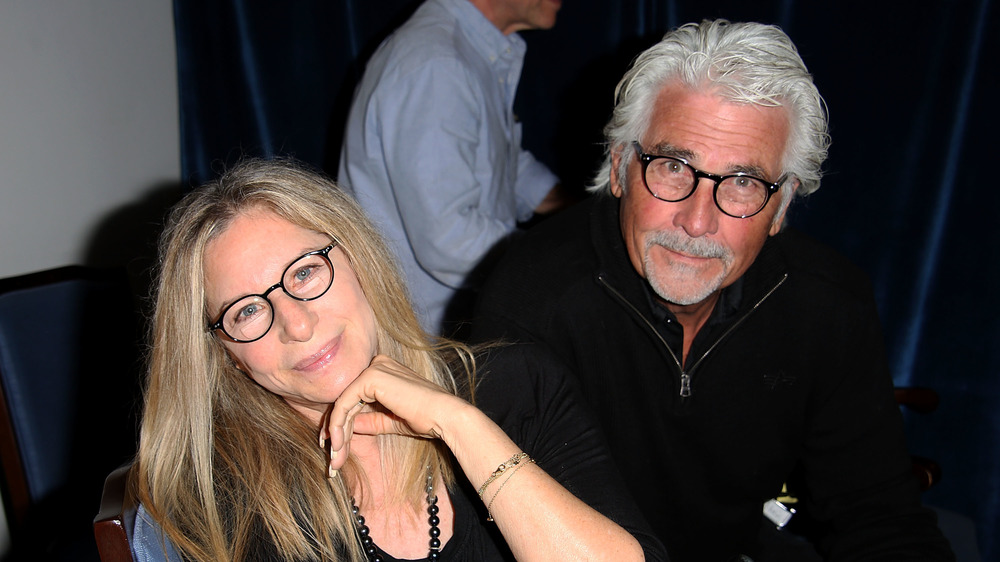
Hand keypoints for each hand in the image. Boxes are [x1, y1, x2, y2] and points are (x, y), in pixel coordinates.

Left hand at [321, 355, 467, 471]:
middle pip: (347, 400)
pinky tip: (339, 444)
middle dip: (338, 431)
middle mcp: (377, 364)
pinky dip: (339, 426)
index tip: (336, 445)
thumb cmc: (426, 419)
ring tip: (336, 458)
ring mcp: (373, 368)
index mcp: (384, 370)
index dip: (343, 422)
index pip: (355, 397)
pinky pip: (344, 404)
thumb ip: (370, 420)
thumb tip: (349, 427)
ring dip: (337, 434)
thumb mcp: (391, 421)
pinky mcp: (370, 378)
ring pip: (343, 404)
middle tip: (333, 457)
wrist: (444, 416)